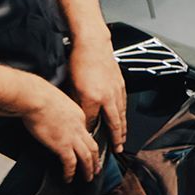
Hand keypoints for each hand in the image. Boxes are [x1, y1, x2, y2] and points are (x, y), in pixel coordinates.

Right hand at [22, 79, 99, 181]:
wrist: (35, 97)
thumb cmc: (38, 95)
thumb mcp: (56, 101)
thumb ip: (59, 111)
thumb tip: (51, 116)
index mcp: (78, 115)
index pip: (86, 132)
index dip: (87, 143)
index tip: (86, 150)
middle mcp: (79, 128)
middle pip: (92, 147)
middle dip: (95, 160)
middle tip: (96, 169)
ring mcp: (72, 138)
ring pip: (87, 157)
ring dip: (88, 170)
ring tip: (88, 178)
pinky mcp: (62, 146)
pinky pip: (70, 163)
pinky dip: (70, 173)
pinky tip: (68, 178)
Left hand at [67, 31, 126, 152]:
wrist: (93, 44)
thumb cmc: (79, 61)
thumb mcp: (71, 85)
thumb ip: (76, 103)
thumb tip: (78, 115)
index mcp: (93, 99)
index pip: (93, 122)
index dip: (92, 134)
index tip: (91, 142)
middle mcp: (108, 98)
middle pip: (114, 124)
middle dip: (116, 139)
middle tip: (117, 150)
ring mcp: (117, 91)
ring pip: (121, 115)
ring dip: (123, 129)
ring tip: (123, 138)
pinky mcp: (121, 85)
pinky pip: (124, 105)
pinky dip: (124, 115)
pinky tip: (123, 118)